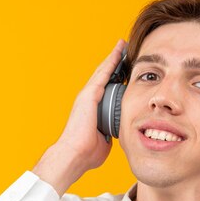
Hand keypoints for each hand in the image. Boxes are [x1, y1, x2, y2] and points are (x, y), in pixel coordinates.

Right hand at [57, 39, 126, 169]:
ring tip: (121, 45)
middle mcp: (87, 99)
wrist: (75, 155)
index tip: (123, 67)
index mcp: (92, 109)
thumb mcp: (104, 139)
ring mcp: (87, 95)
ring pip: (102, 71)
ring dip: (113, 57)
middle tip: (122, 48)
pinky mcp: (88, 95)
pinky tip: (118, 53)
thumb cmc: (87, 152)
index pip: (105, 87)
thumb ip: (110, 132)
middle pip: (103, 75)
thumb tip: (116, 133)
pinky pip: (103, 75)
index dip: (114, 76)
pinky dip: (111, 63)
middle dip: (113, 61)